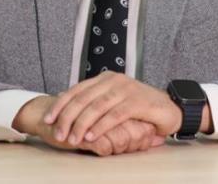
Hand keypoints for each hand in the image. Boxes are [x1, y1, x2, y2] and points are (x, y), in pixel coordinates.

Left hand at [13, 95, 162, 155]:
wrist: (169, 108)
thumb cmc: (140, 108)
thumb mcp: (113, 102)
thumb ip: (95, 102)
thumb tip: (69, 110)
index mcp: (105, 79)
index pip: (77, 90)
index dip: (61, 105)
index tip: (48, 119)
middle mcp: (113, 80)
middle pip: (83, 98)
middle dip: (67, 117)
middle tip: (59, 133)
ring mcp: (126, 89)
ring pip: (97, 107)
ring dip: (81, 124)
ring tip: (72, 138)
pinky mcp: (137, 101)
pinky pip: (114, 115)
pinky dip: (101, 126)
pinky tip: (91, 136)